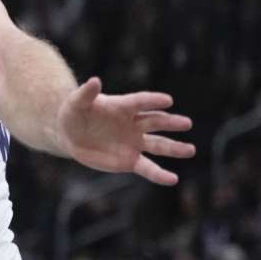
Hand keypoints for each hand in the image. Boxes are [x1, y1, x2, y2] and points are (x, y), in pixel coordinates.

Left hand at [57, 77, 195, 185]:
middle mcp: (134, 124)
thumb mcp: (76, 102)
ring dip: (174, 148)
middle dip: (170, 123)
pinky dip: (159, 174)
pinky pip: (147, 168)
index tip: (168, 100)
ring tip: (190, 150)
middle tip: (186, 123)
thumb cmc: (74, 113)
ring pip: (158, 145)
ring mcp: (134, 142)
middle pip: (155, 122)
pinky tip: (173, 179)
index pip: (140, 102)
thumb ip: (86, 93)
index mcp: (123, 106)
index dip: (153, 101)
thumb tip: (94, 80)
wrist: (70, 135)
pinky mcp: (130, 160)